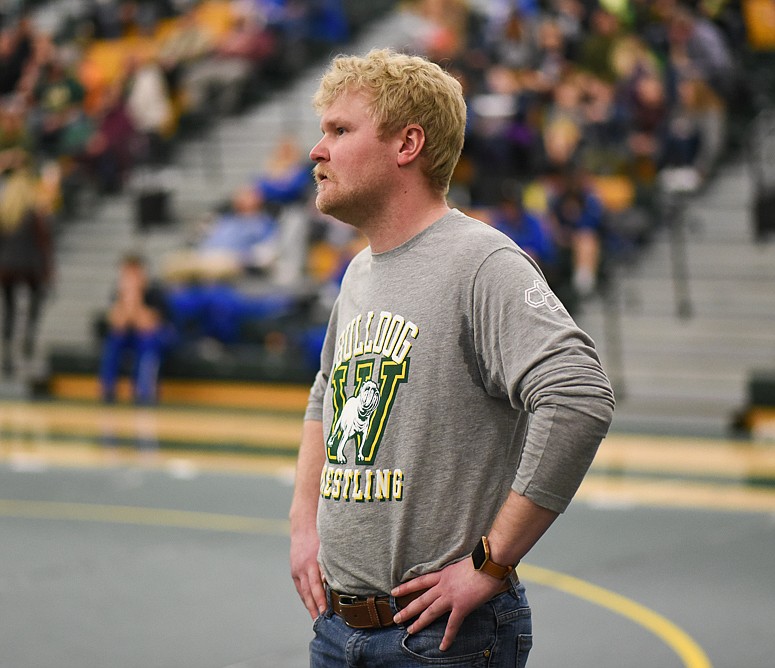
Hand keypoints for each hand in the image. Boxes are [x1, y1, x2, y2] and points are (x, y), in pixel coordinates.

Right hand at [290, 523, 326, 619]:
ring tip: (316, 618)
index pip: (316, 587)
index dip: (320, 600)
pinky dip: (305, 597)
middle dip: (314, 608)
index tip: (325, 612)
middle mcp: (302, 569)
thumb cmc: (319, 537)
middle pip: (308, 593)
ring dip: (309, 606)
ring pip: (303, 592)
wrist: (303, 527)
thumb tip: (337, 581)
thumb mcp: (326, 550)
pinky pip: (300, 588)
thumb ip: (330, 565)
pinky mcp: (294, 571)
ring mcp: (297, 570)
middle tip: (320, 622)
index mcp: (311, 563)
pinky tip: (310, 605)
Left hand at [391, 558, 506, 650]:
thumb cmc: (480, 562)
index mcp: (443, 574)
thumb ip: (456, 574)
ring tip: (409, 630)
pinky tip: (443, 647)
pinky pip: (452, 625)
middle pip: (421, 599)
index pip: (420, 581)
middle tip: (396, 617)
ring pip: (430, 612)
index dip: (406, 587)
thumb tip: (458, 580)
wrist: (488, 564)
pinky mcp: (461, 607)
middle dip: (407, 609)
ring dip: (419, 622)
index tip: (394, 591)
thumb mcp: (461, 565)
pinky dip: (448, 637)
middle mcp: (443, 586)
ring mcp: (450, 597)